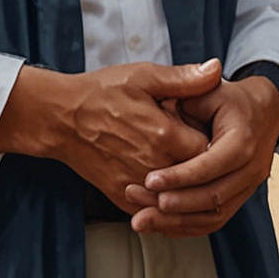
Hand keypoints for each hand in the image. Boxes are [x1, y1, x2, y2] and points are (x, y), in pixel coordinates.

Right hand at [0, 59, 220, 212]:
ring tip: (181, 160)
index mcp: (164, 135)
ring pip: (176, 196)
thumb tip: (217, 69)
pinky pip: (153, 208)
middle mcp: (152, 166)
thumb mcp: (145, 76)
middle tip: (198, 143)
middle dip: (203, 163)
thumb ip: (185, 79)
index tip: (211, 128)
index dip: (216, 140)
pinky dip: (162, 198)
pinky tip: (164, 180)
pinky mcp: (120, 197)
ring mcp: (136, 184)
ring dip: (183, 182)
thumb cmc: (102, 93)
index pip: (212, 150)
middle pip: (197, 177)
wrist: (61, 119)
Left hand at [124, 75, 278, 235]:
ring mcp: (248, 187)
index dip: (180, 176)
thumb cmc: (233, 100)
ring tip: (142, 219)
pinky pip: (213, 222)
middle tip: (140, 202)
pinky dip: (185, 227)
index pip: (212, 165)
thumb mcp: (211, 89)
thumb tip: (160, 109)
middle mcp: (251, 167)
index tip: (150, 180)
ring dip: (175, 221)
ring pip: (213, 216)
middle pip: (213, 197)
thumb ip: (187, 99)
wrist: (264, 112)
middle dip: (174, 204)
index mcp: (243, 139)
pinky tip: (159, 224)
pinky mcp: (239, 199)